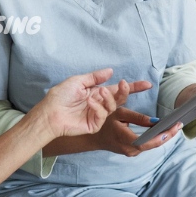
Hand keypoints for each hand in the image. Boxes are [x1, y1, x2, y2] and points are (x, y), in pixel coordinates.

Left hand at [35, 68, 151, 138]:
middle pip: (119, 98)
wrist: (49, 113)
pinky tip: (90, 102)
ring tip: (99, 91)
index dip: (132, 87)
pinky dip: (98, 107)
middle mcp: (100, 103)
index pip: (117, 89)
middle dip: (125, 91)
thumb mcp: (78, 81)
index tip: (147, 84)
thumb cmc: (60, 96)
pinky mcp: (94, 125)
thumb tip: (110, 71)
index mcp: (97, 93)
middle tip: (123, 84)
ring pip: (112, 106)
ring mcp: (98, 115)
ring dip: (108, 97)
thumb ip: (95, 77)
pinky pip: (102, 115)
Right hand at [90, 107, 182, 156]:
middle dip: (168, 135)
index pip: (149, 141)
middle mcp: (130, 150)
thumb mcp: (120, 113)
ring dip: (163, 136)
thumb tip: (155, 121)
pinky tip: (163, 131)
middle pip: (153, 144)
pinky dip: (156, 138)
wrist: (93, 136)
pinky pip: (147, 145)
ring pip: (151, 146)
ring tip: (174, 126)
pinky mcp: (132, 151)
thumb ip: (138, 118)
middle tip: (179, 124)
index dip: (164, 136)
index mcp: (126, 140)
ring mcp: (131, 152)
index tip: (174, 127)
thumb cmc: (104, 122)